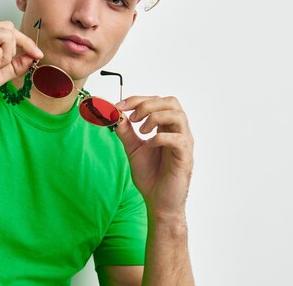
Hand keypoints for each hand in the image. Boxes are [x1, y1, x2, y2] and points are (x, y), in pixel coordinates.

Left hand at [113, 96, 193, 219]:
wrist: (157, 201)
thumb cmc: (150, 174)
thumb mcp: (133, 148)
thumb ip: (125, 131)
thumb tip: (114, 113)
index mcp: (167, 127)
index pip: (157, 101)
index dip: (137, 100)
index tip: (118, 106)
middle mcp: (178, 131)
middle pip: (171, 102)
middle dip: (147, 104)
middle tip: (132, 117)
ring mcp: (184, 143)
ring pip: (178, 115)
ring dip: (155, 118)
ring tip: (141, 131)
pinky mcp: (186, 158)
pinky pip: (178, 139)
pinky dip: (160, 137)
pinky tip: (149, 144)